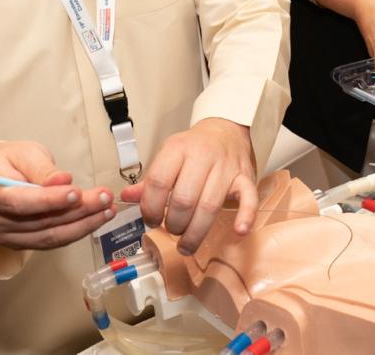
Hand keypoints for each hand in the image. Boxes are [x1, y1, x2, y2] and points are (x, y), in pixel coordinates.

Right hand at [0, 141, 114, 249]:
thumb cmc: (9, 160)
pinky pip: (52, 241)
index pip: (19, 202)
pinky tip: (95, 219)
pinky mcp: (21, 243)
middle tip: (103, 198)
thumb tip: (63, 181)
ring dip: (83, 223)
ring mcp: (5, 236)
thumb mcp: (25, 153)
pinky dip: (76, 231)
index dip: (49, 200)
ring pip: (49, 236)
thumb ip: (43, 169)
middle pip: (39, 221)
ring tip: (106, 209)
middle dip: (77, 210)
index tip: (76, 193)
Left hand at [120, 118, 255, 254]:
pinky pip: (248, 197)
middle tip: (171, 231)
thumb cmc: (194, 148)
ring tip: (186, 245)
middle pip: (184, 199)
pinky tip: (238, 231)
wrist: (225, 130)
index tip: (151, 220)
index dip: (150, 208)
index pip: (158, 182)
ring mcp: (225, 167)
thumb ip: (149, 181)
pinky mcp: (245, 177)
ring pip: (210, 206)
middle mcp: (202, 156)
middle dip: (174, 224)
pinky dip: (245, 216)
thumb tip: (126, 198)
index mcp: (177, 149)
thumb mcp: (168, 157)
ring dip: (196, 232)